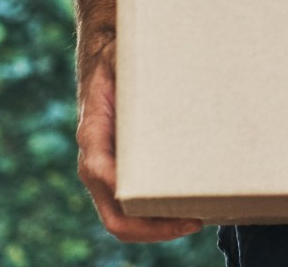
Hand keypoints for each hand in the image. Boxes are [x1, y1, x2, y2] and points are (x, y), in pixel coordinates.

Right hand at [76, 60, 204, 242]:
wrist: (103, 61)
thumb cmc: (117, 60)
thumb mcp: (122, 58)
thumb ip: (132, 66)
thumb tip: (162, 63)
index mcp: (93, 134)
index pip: (102, 173)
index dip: (129, 194)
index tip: (164, 202)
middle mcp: (95, 159)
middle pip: (113, 213)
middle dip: (151, 228)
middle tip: (192, 223)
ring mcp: (106, 170)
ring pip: (121, 218)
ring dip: (156, 229)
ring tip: (193, 222)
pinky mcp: (119, 171)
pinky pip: (131, 207)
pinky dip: (154, 218)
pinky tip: (184, 213)